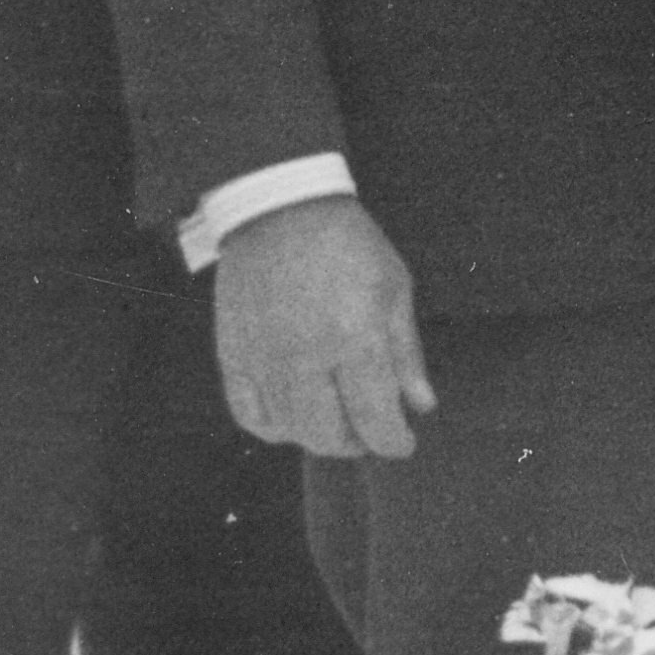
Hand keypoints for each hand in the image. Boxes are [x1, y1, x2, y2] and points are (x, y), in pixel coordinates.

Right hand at [216, 197, 433, 459]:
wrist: (282, 210)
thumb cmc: (348, 245)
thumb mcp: (394, 289)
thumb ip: (405, 353)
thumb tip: (421, 405)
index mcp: (355, 338)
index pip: (375, 418)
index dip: (393, 441)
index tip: (403, 443)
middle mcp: (305, 358)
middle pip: (329, 435)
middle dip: (357, 444)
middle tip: (371, 432)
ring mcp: (264, 360)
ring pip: (290, 430)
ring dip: (318, 436)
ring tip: (338, 421)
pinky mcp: (233, 356)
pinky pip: (249, 414)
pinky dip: (273, 426)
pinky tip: (294, 417)